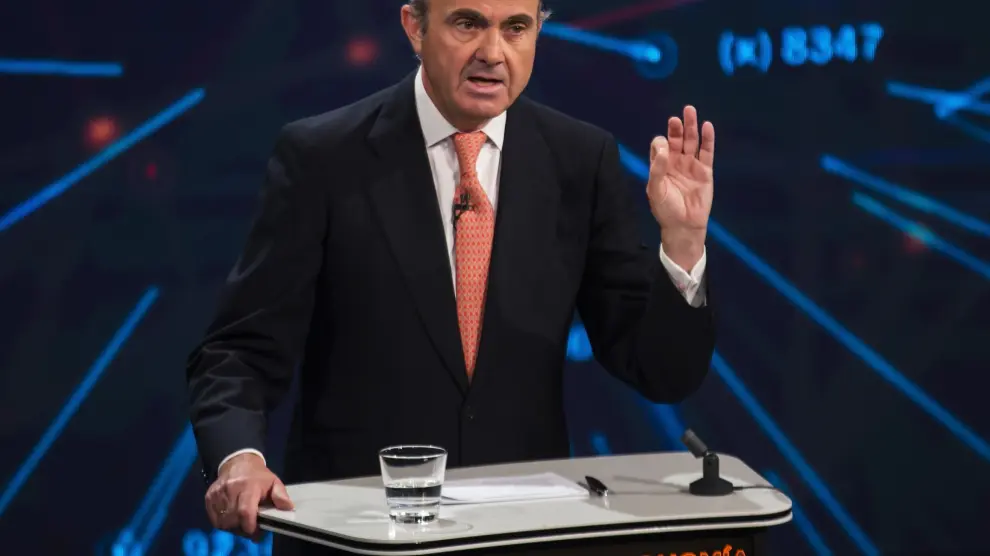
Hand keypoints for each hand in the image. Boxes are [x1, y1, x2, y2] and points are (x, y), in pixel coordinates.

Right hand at [205, 453, 293, 538]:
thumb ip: (281, 495)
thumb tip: (288, 507)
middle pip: (233, 520)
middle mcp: (231, 489)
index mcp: (248, 486)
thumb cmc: (258, 476)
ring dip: (233, 527)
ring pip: (223, 521)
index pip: (245, 511)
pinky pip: (214, 519)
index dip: (250, 526)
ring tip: (242, 523)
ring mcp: (218, 493)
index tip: (256, 533)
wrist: (238, 462)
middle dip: (243, 529)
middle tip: (251, 528)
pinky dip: (223, 523)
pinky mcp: (209, 497)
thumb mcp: (274, 482)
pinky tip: (232, 518)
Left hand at [647, 105, 714, 268]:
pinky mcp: (705, 171)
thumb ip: (656, 169)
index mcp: (661, 166)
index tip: (663, 149)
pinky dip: (707, 139)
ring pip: (692, 141)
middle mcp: (676, 162)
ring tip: (690, 111)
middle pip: (676, 139)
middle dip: (676, 128)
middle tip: (676, 118)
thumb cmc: (665, 209)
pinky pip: (707, 152)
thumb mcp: (655, 190)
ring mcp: (691, 165)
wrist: (684, 225)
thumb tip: (663, 149)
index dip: (661, 144)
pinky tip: (706, 126)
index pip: (660, 146)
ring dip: (691, 127)